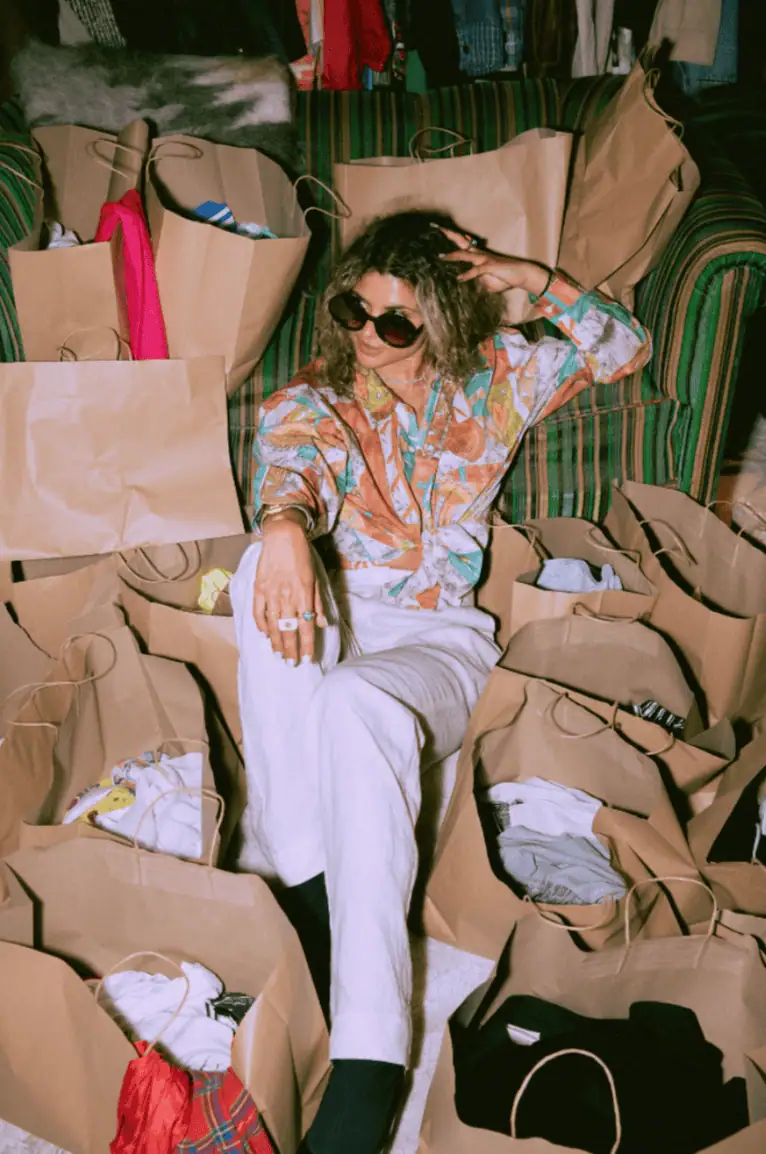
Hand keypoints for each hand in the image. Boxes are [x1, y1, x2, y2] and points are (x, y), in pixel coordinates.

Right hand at [253, 509, 326, 662]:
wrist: (283, 537)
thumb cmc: (302, 557)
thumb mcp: (316, 579)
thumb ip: (317, 603)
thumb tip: (321, 624)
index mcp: (303, 596)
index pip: (306, 628)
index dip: (307, 646)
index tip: (307, 660)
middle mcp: (287, 598)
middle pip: (288, 631)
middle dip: (290, 650)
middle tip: (291, 664)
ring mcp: (270, 595)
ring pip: (273, 626)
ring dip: (276, 642)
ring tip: (278, 655)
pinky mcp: (259, 589)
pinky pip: (258, 613)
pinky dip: (261, 626)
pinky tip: (265, 635)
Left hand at [439, 227, 550, 296]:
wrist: (522, 275)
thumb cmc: (506, 277)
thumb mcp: (488, 282)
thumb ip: (478, 282)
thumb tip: (472, 286)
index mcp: (478, 256)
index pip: (462, 245)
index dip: (451, 237)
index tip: (438, 230)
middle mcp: (480, 254)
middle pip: (462, 243)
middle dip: (449, 235)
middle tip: (436, 228)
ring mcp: (486, 259)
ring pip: (466, 255)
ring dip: (453, 256)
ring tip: (441, 257)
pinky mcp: (491, 267)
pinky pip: (477, 270)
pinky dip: (468, 274)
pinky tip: (460, 279)